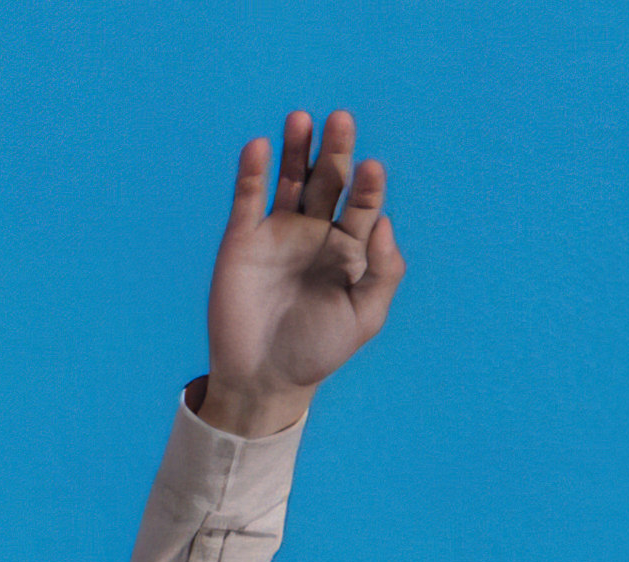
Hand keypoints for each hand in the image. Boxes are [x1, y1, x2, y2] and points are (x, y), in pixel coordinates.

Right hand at [202, 109, 403, 437]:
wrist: (265, 377)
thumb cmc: (319, 350)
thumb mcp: (364, 318)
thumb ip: (383, 272)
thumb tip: (385, 222)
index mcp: (350, 249)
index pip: (363, 206)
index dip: (368, 186)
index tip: (373, 168)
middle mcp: (316, 232)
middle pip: (328, 181)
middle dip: (335, 152)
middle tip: (342, 119)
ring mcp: (278, 231)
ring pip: (289, 179)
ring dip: (295, 149)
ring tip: (302, 118)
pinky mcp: (243, 237)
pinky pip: (248, 198)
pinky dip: (252, 172)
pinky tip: (259, 147)